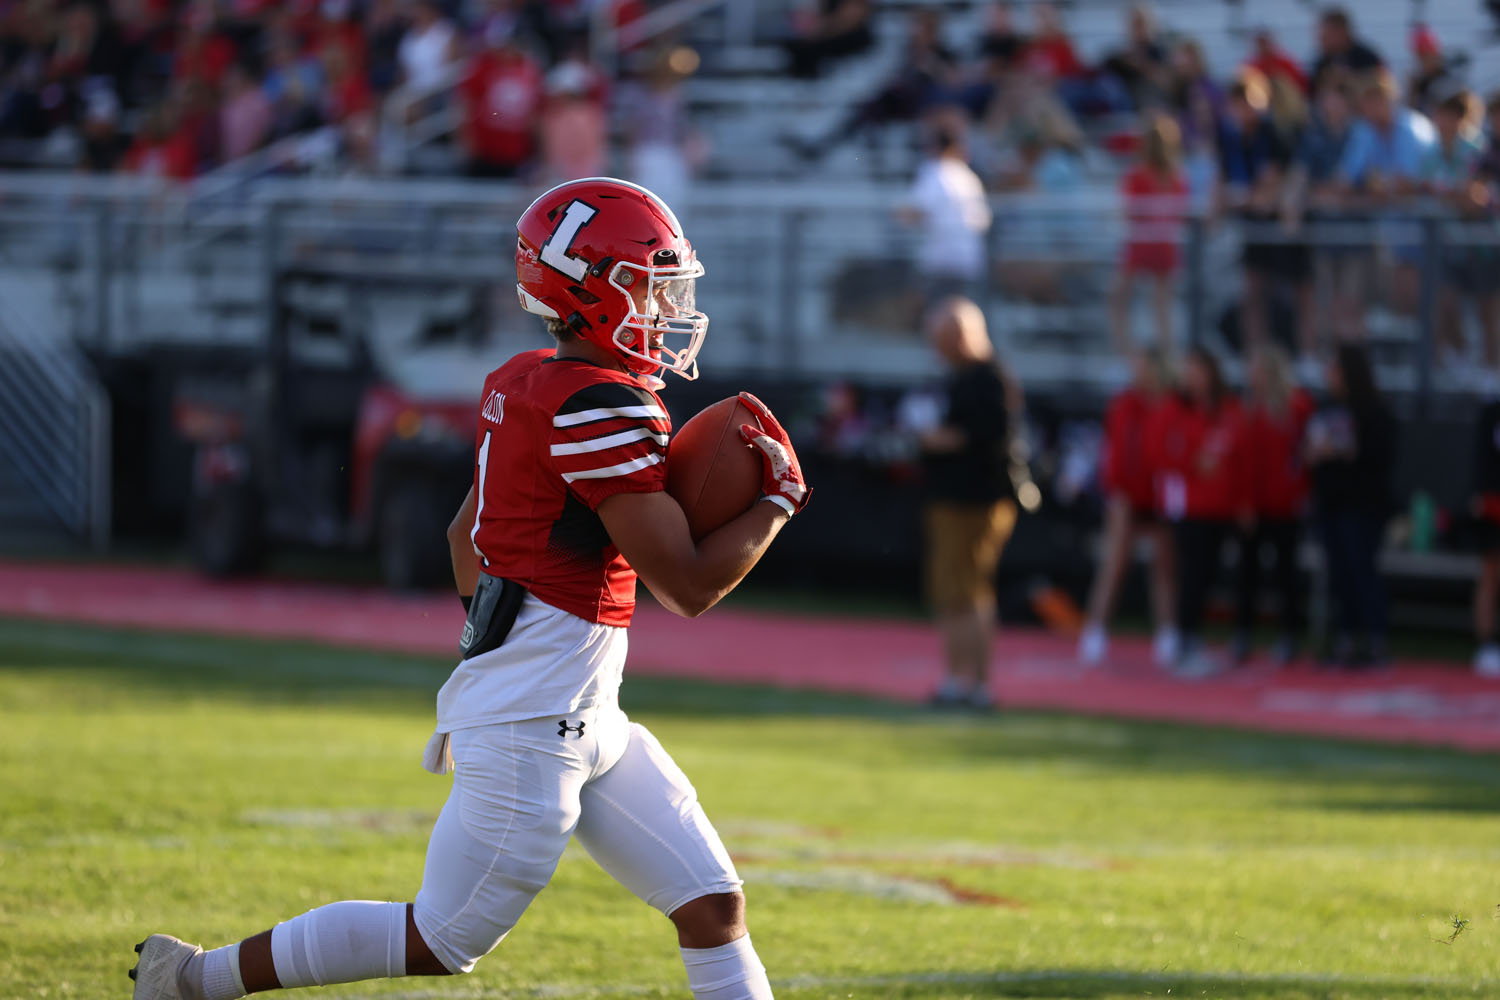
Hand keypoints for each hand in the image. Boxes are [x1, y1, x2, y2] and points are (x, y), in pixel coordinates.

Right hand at [737, 391, 810, 516]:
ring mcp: (775, 449)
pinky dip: (750, 435)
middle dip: (753, 408)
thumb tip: (742, 428)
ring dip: (752, 420)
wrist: (788, 493)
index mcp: (780, 436)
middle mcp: (778, 440)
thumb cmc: (783, 473)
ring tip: (741, 414)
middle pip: (765, 419)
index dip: (753, 404)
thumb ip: (760, 439)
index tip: (741, 395)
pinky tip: (741, 438)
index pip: (765, 414)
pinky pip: (758, 441)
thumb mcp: (772, 453)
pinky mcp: (770, 458)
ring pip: (762, 429)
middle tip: (741, 400)